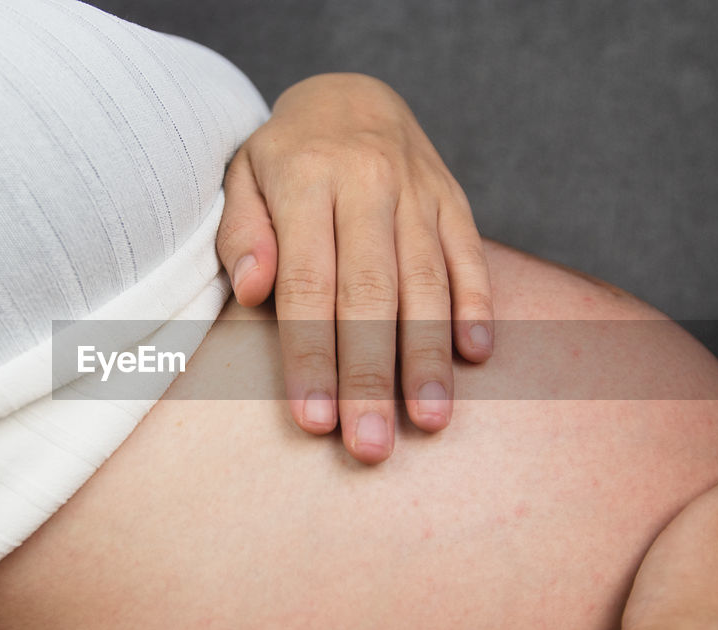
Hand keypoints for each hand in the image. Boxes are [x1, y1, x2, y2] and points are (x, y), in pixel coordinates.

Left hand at [215, 73, 491, 463]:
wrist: (350, 95)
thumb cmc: (285, 156)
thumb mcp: (242, 175)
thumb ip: (242, 232)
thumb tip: (253, 291)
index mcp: (307, 181)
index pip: (308, 284)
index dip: (312, 356)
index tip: (313, 419)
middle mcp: (368, 185)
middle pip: (371, 295)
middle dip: (371, 376)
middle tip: (370, 446)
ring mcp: (419, 193)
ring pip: (426, 283)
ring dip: (428, 357)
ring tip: (429, 420)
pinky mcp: (455, 201)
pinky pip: (469, 255)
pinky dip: (475, 305)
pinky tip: (475, 356)